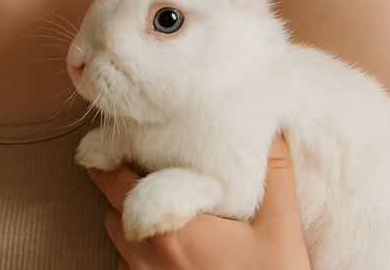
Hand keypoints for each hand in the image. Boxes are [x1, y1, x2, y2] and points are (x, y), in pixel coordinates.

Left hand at [87, 134, 311, 269]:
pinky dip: (141, 262)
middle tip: (149, 178)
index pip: (118, 185)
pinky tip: (170, 257)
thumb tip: (271, 132)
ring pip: (121, 248)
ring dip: (133, 230)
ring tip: (163, 218)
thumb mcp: (280, 228)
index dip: (111, 162)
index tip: (109, 148)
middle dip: (126, 195)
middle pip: (115, 214)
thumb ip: (273, 175)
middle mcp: (149, 260)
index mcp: (172, 231)